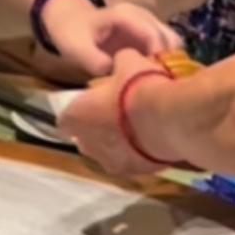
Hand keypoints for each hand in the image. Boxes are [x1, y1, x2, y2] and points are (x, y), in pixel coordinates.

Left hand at [41, 0, 180, 79]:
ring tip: (156, 86)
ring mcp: (151, 24)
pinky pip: (169, 50)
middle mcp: (145, 16)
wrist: (70, 21)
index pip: (154, 37)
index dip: (157, 61)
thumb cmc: (73, 34)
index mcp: (127, 15)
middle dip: (167, 65)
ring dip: (170, 66)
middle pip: (170, 40)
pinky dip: (167, 65)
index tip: (153, 84)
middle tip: (155, 88)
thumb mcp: (76, 48)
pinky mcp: (153, 36)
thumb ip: (95, 62)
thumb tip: (119, 78)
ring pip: (174, 45)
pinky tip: (155, 80)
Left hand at [58, 49, 174, 175]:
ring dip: (119, 144)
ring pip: (108, 153)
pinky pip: (132, 162)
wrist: (168, 120)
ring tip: (140, 128)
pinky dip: (139, 154)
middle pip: (85, 139)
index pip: (66, 118)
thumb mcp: (128, 61)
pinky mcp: (133, 173)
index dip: (80, 110)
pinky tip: (154, 139)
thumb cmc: (138, 89)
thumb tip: (123, 61)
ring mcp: (109, 162)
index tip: (93, 103)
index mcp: (75, 117)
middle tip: (118, 114)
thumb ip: (119, 62)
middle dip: (98, 129)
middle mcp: (86, 145)